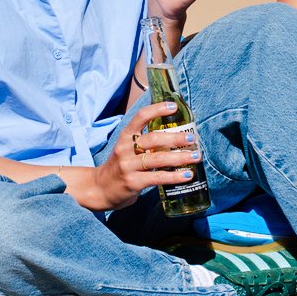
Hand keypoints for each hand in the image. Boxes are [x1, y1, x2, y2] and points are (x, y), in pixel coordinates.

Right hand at [78, 102, 202, 211]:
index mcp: (125, 137)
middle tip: (192, 138)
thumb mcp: (128, 149)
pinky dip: (175, 176)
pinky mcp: (133, 182)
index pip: (140, 117)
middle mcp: (125, 149)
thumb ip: (146, 142)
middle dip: (176, 138)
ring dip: (180, 157)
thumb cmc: (121, 165)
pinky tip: (187, 175)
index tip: (173, 106)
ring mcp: (128, 166)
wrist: (100, 189)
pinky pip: (158, 177)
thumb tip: (177, 134)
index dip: (157, 110)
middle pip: (153, 139)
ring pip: (158, 159)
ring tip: (196, 156)